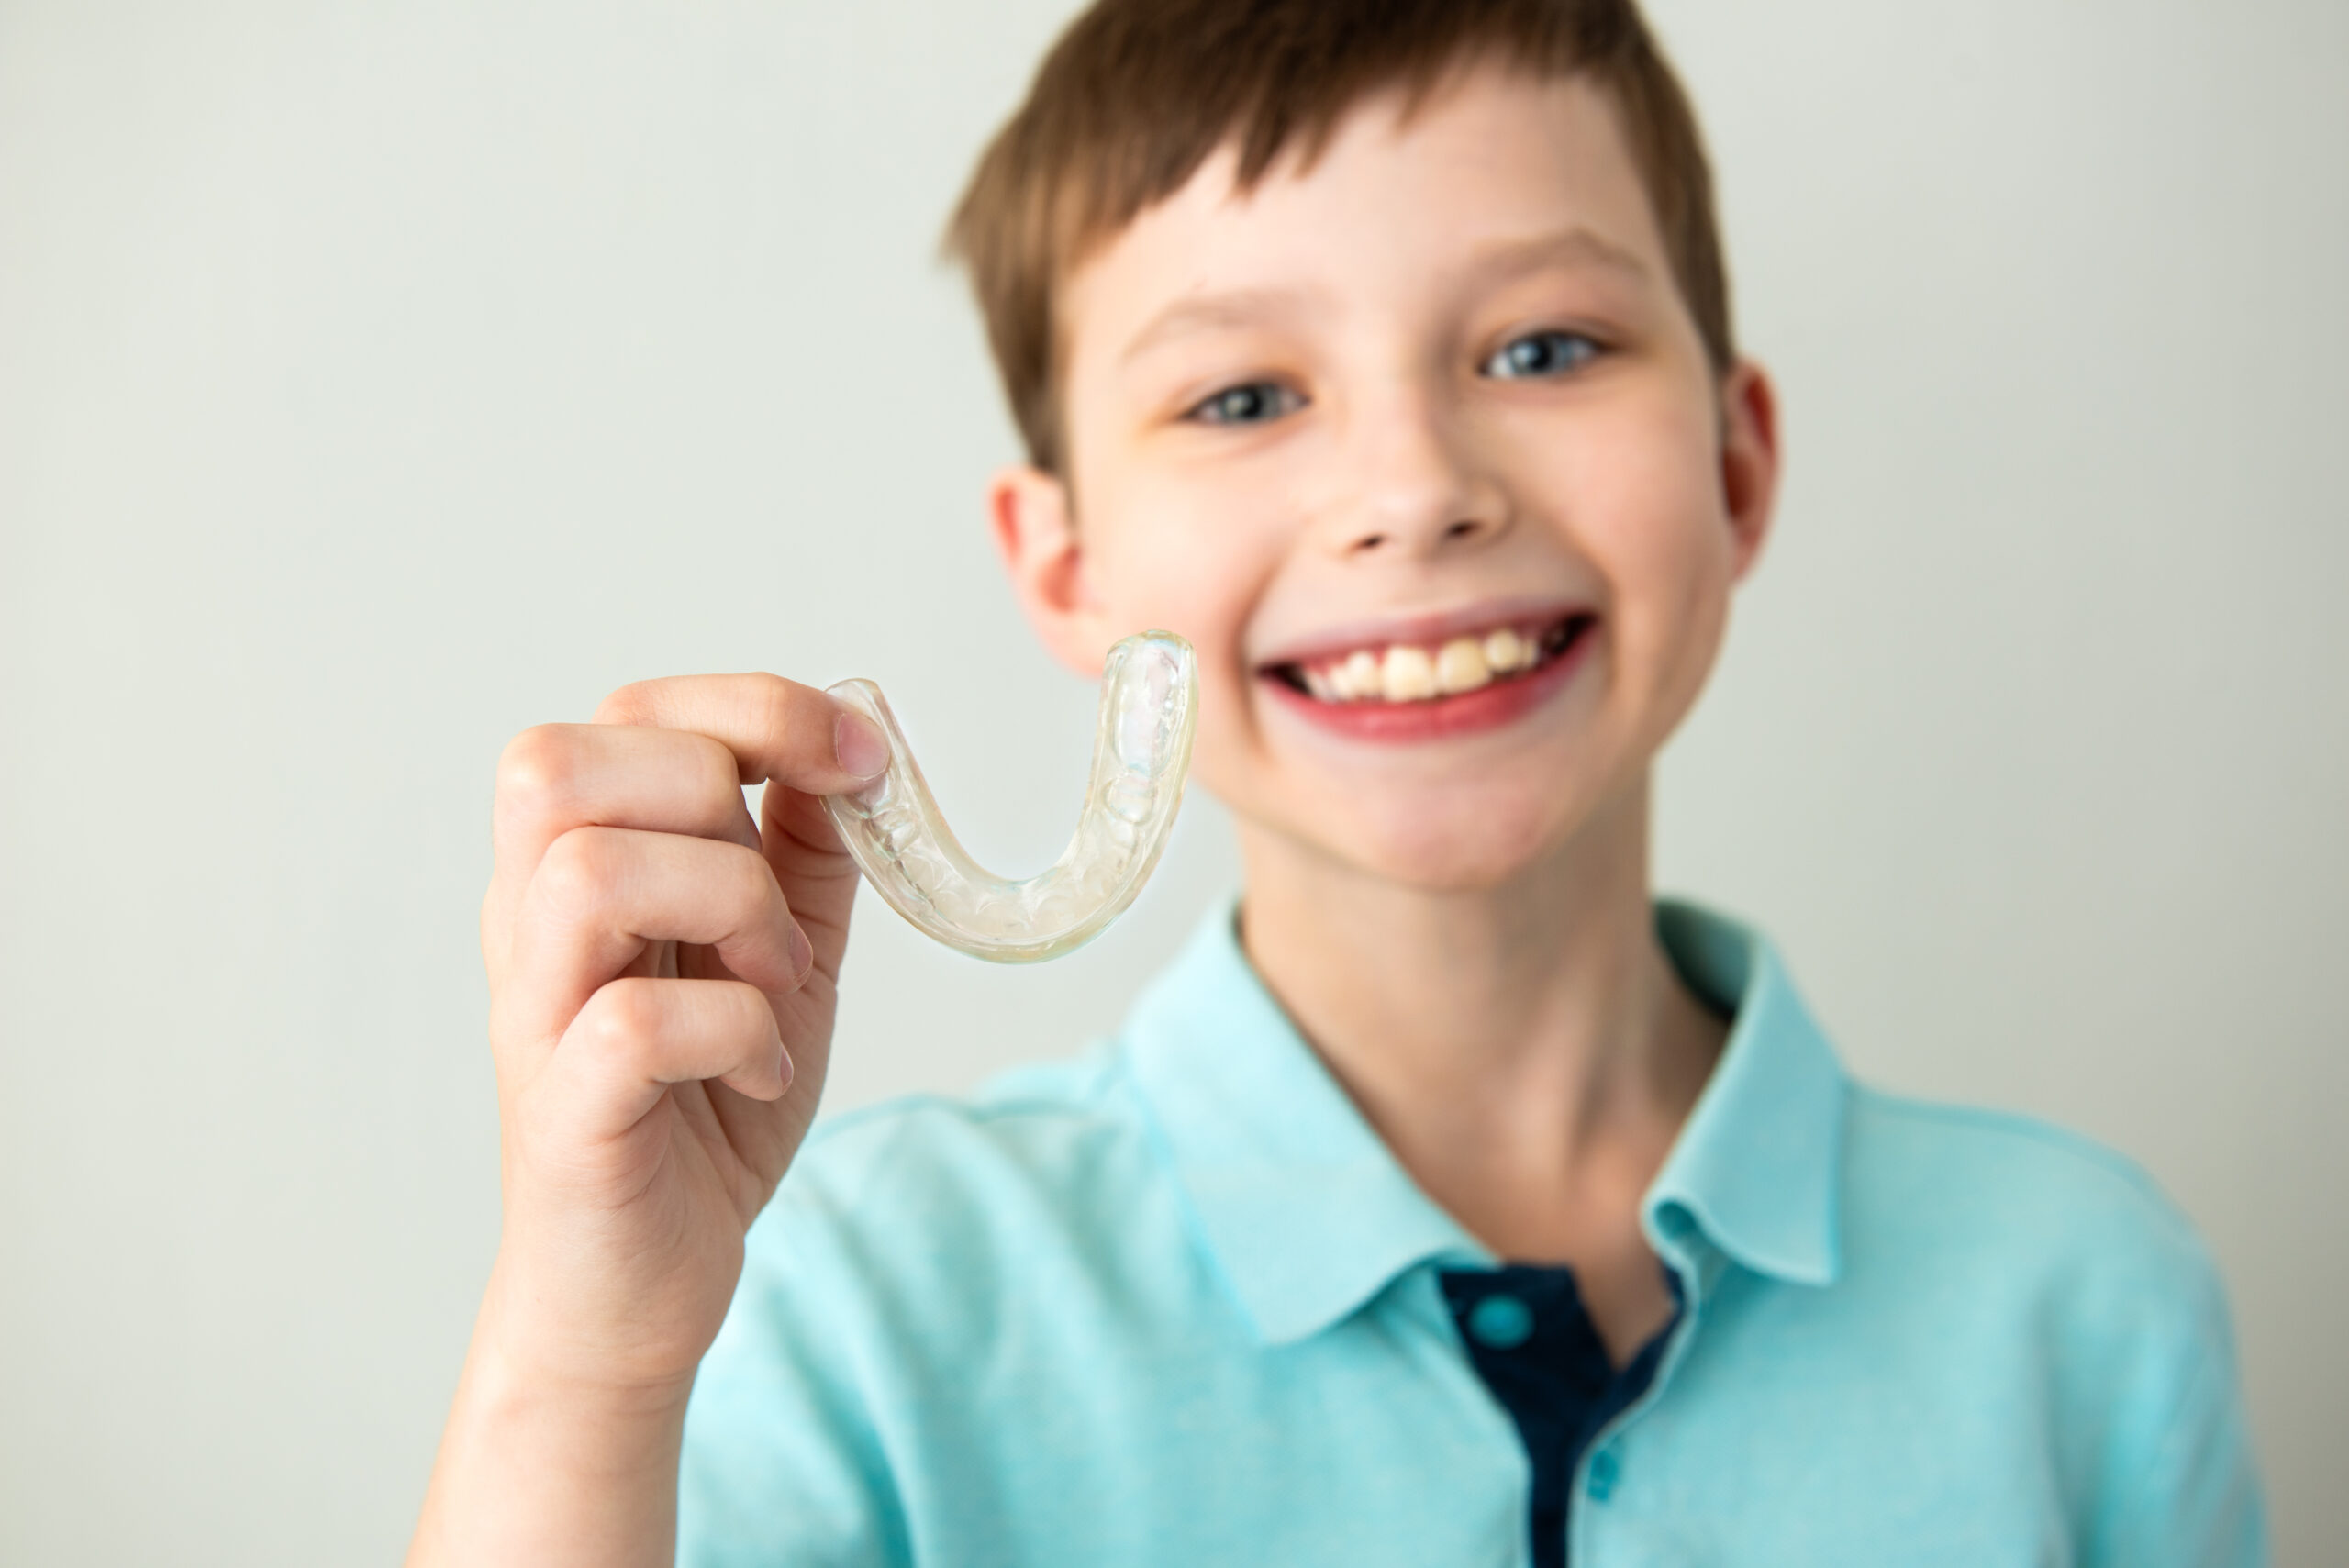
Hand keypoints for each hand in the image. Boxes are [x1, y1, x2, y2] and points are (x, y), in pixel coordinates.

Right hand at [478, 673, 885, 1393]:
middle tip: (779, 902)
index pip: (624, 711)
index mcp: (577, 862)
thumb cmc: (701, 1109)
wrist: (647, 1289)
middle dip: (715, 798)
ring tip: (771, 984)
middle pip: (560, 764)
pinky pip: (631, 1022)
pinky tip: (759, 1066)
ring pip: (588, 872)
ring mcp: (534, 1016)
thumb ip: (804, 850)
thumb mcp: (780, 954)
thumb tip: (854, 739)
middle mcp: (527, 923)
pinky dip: (733, 1030)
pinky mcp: (562, 1116)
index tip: (856, 759)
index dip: (755, 709)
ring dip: (728, 910)